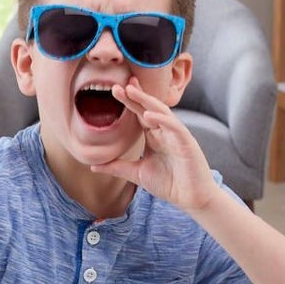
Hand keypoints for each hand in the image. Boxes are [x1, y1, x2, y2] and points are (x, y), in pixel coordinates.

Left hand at [89, 83, 218, 212]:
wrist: (191, 198)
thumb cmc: (169, 184)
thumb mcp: (137, 174)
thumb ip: (117, 167)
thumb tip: (93, 166)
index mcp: (154, 137)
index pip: (140, 114)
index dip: (129, 102)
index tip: (115, 90)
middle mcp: (165, 132)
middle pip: (148, 108)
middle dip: (134, 95)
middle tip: (118, 85)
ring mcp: (176, 135)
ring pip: (161, 112)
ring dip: (146, 100)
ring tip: (131, 90)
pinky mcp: (186, 143)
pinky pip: (174, 127)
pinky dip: (162, 119)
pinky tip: (148, 115)